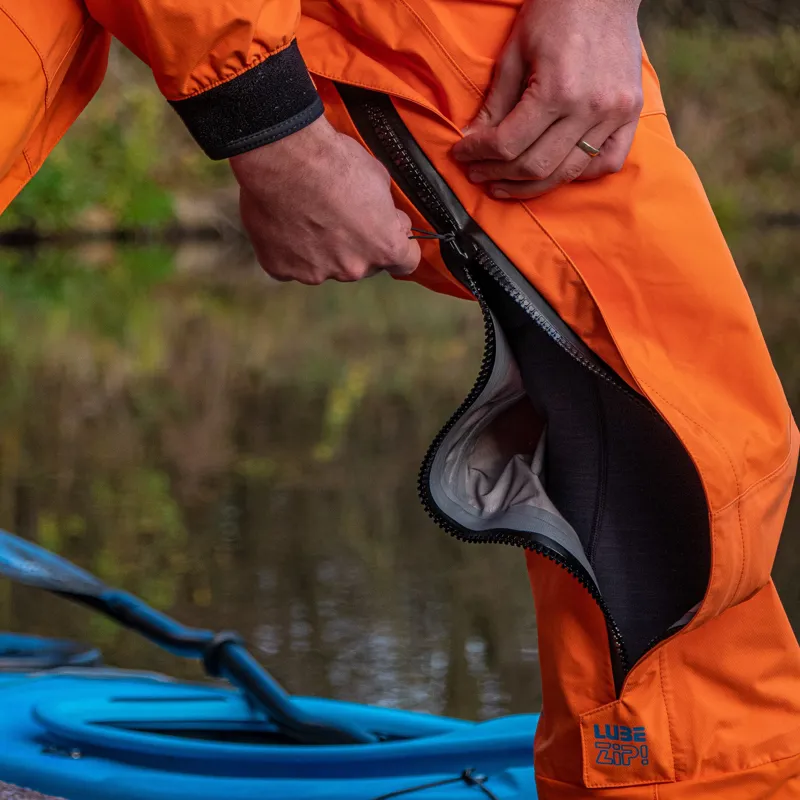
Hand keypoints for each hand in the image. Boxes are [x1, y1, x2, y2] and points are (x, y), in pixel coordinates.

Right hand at [230, 117, 419, 284]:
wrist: (282, 155)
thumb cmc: (334, 161)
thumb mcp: (379, 179)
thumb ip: (387, 212)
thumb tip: (390, 221)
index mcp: (384, 247)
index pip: (405, 263)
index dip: (396, 246)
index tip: (387, 234)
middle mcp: (353, 268)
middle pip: (362, 265)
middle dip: (355, 246)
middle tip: (337, 216)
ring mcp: (316, 273)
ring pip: (325, 266)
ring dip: (321, 249)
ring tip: (306, 215)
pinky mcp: (281, 269)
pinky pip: (291, 264)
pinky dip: (290, 249)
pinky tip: (285, 223)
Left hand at [452, 0, 642, 198]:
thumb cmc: (556, 12)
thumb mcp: (514, 53)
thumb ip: (495, 103)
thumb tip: (472, 139)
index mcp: (557, 89)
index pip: (508, 143)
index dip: (478, 154)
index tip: (462, 154)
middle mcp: (590, 107)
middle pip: (535, 166)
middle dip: (498, 174)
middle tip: (478, 173)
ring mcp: (615, 113)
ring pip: (567, 173)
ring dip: (531, 186)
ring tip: (505, 183)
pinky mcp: (632, 113)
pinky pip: (606, 162)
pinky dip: (578, 175)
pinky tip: (554, 171)